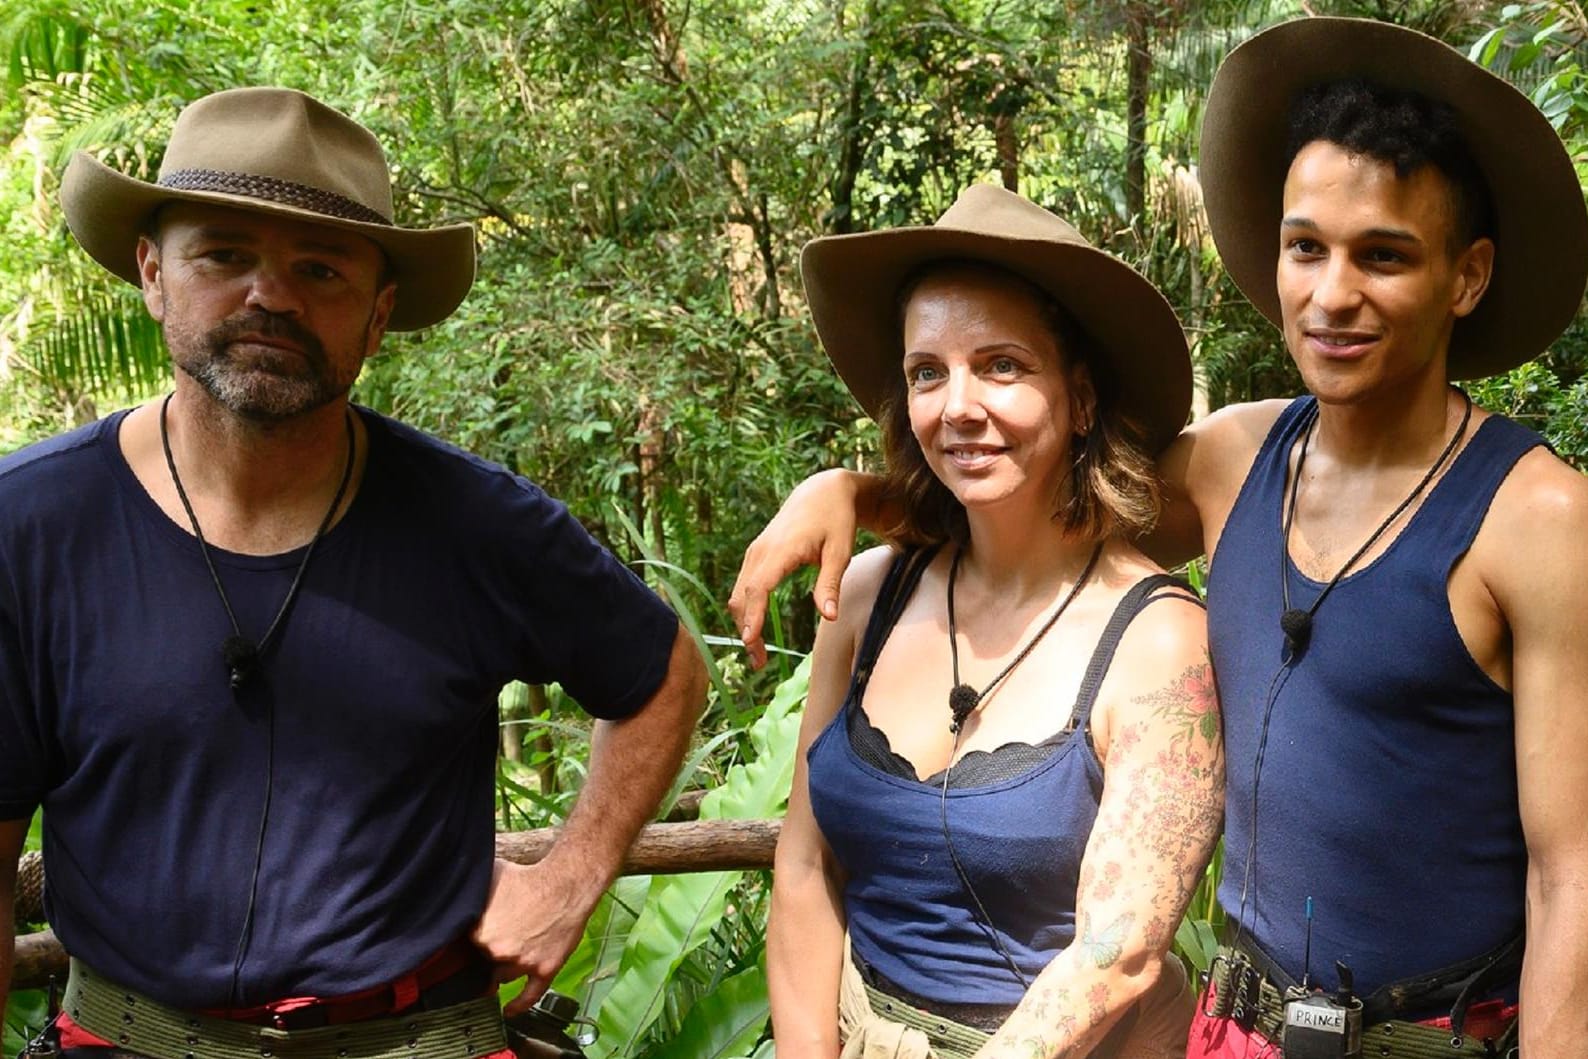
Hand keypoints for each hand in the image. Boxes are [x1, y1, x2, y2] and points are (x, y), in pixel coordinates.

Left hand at [471, 857, 601, 1014]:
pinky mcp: (544, 969)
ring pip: (502, 976)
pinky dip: (519, 1006)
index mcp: (480, 932)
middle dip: (488, 953)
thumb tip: (454, 891)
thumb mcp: (490, 876)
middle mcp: (498, 951)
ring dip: (501, 972)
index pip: (467, 946)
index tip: (476, 937)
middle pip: (484, 961)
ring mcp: (522, 963)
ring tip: (500, 968)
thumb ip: (471, 890)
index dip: (473, 939)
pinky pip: (530, 995)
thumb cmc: (530, 876)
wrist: (566, 883)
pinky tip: (510, 1011)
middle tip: (495, 942)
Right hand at [728, 469, 860, 668]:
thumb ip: (830, 584)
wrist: (821, 492)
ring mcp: (754, 552)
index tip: (750, 641)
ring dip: (744, 622)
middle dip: (746, 630)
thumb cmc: (835, 521)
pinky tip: (755, 628)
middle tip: (759, 662)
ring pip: (738, 593)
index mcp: (781, 550)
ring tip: (758, 653)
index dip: (753, 616)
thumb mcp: (840, 552)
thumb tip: (828, 617)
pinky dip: (745, 609)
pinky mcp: (755, 554)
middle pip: (741, 596)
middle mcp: (760, 551)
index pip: (758, 588)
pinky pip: (743, 586)